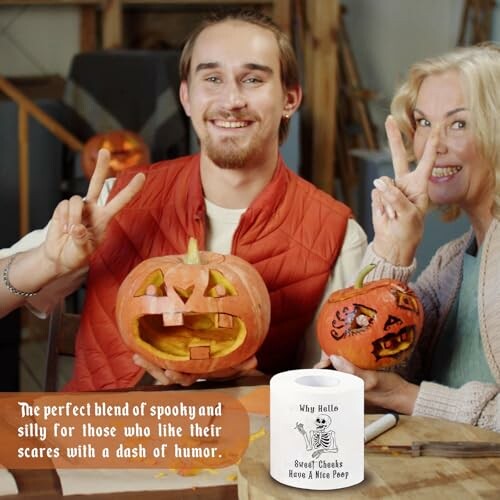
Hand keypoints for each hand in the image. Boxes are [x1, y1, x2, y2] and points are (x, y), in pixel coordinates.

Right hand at [43, 149, 144, 274]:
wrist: (59, 257)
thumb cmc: (76, 256)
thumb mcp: (82, 252)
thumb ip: (80, 240)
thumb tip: (77, 228)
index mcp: (104, 218)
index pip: (121, 201)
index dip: (131, 189)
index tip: (142, 176)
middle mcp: (93, 209)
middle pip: (98, 183)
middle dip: (100, 167)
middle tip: (104, 151)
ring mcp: (78, 207)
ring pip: (76, 200)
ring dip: (73, 218)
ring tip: (71, 232)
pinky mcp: (63, 207)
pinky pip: (64, 206)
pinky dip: (63, 219)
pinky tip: (63, 229)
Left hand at [132, 354, 259, 386]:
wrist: (220, 361)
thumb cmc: (226, 363)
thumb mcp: (236, 364)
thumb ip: (244, 364)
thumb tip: (254, 360)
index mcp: (198, 373)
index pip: (187, 378)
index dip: (179, 376)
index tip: (171, 372)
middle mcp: (184, 372)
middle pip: (167, 376)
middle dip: (156, 370)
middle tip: (144, 361)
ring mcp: (176, 366)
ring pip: (159, 369)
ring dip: (148, 364)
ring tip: (137, 356)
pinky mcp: (170, 357)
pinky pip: (157, 358)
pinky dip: (147, 356)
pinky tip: (137, 349)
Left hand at [330, 354, 418, 414]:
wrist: (402, 394)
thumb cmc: (388, 389)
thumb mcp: (371, 379)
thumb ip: (352, 371)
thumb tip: (333, 358)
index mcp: (343, 391)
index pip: (322, 378)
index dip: (321, 365)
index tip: (328, 354)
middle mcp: (343, 388)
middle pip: (326, 372)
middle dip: (327, 359)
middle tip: (333, 346)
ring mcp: (349, 383)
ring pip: (334, 369)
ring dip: (334, 358)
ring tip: (339, 346)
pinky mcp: (355, 378)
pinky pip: (344, 367)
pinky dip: (343, 359)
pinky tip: (347, 351)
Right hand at [371, 116, 438, 264]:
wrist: (393, 242)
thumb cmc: (408, 230)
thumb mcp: (409, 215)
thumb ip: (395, 198)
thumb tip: (379, 182)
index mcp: (420, 186)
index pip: (426, 162)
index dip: (430, 145)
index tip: (435, 128)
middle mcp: (405, 183)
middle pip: (399, 156)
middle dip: (394, 138)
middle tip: (389, 120)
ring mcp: (390, 188)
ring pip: (383, 184)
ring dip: (388, 201)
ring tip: (394, 215)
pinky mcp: (378, 195)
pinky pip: (376, 194)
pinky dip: (380, 206)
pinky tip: (386, 215)